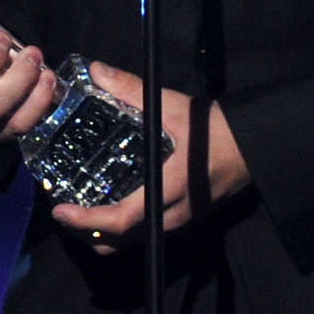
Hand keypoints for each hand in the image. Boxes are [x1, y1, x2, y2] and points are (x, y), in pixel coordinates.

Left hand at [50, 62, 250, 253]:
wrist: (253, 145)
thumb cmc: (213, 127)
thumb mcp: (171, 105)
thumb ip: (132, 89)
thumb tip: (96, 71)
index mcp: (169, 189)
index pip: (122, 219)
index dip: (88, 221)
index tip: (60, 211)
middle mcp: (174, 215)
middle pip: (122, 242)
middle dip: (88, 234)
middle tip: (63, 212)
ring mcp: (182, 221)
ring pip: (135, 243)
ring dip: (105, 235)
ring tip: (83, 212)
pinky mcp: (186, 218)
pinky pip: (148, 235)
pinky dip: (124, 229)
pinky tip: (115, 205)